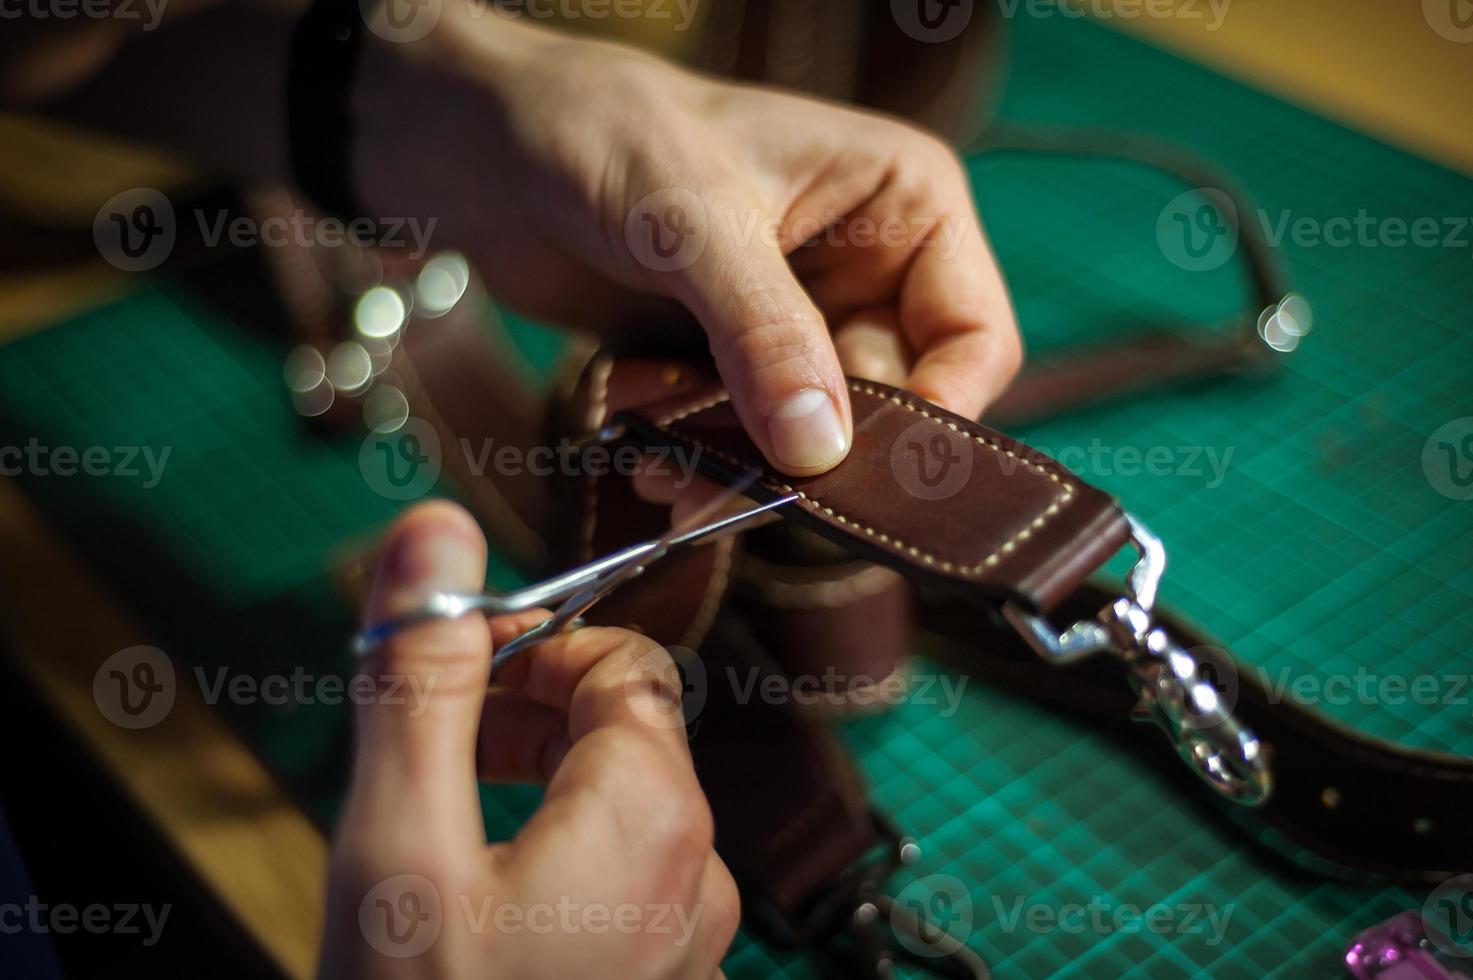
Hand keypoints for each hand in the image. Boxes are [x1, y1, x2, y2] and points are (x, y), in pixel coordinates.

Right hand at [321, 501, 738, 978]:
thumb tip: (439, 534)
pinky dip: (556, 865)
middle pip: (624, 736)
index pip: (623, 663)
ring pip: (619, 817)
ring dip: (535, 787)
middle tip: (431, 743)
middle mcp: (699, 883)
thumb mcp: (397, 847)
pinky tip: (483, 901)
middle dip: (524, 715)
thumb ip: (421, 686)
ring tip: (442, 816)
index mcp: (655, 822)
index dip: (530, 648)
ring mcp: (687, 952)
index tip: (449, 668)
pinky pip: (622, 894)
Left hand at [354, 8, 1020, 475]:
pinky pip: (751, 439)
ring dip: (743, 459)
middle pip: (894, 403)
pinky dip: (702, 452)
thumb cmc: (601, 131)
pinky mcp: (739, 362)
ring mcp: (802, 321)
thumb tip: (822, 451)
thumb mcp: (693, 221)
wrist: (487, 151)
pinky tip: (642, 434)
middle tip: (733, 482)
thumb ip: (765, 334)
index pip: (975, 338)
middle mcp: (871, 267)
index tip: (854, 465)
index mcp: (905, 204)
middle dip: (814, 449)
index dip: (934, 413)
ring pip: (816, 436)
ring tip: (664, 458)